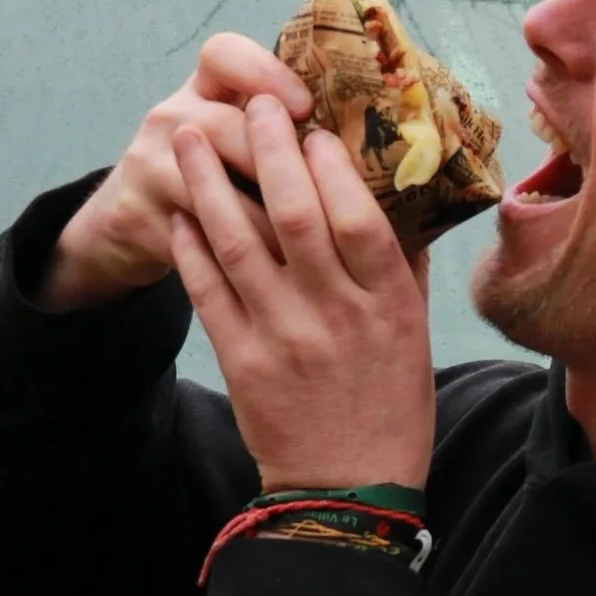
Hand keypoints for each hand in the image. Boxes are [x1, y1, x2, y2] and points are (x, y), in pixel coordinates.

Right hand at [45, 34, 313, 310]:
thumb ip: (285, 131)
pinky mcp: (136, 215)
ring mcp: (148, 165)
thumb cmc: (215, 171)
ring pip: (215, 191)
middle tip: (323, 196)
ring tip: (315, 247)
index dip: (264, 74)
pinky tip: (277, 273)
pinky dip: (240, 257)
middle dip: (280, 165)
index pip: (223, 54)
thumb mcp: (238, 136)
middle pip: (227, 127)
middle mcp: (171, 117)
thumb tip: (368, 147)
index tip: (304, 107)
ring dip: (269, 222)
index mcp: (204, 88)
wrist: (131, 216)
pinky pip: (197, 238)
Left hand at [171, 96, 434, 491]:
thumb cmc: (389, 405)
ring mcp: (282, 336)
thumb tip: (395, 192)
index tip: (311, 125)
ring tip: (192, 136)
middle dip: (268, 150)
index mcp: (386, 303)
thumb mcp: (414, 332)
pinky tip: (181, 210)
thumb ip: (402, 265)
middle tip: (251, 105)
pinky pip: (207, 290)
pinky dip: (190, 245)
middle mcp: (335, 314)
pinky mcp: (240, 360)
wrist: (346, 490)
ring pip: (239, 241)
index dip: (331, 164)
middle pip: (295, 215)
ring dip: (210, 182)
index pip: (357, 216)